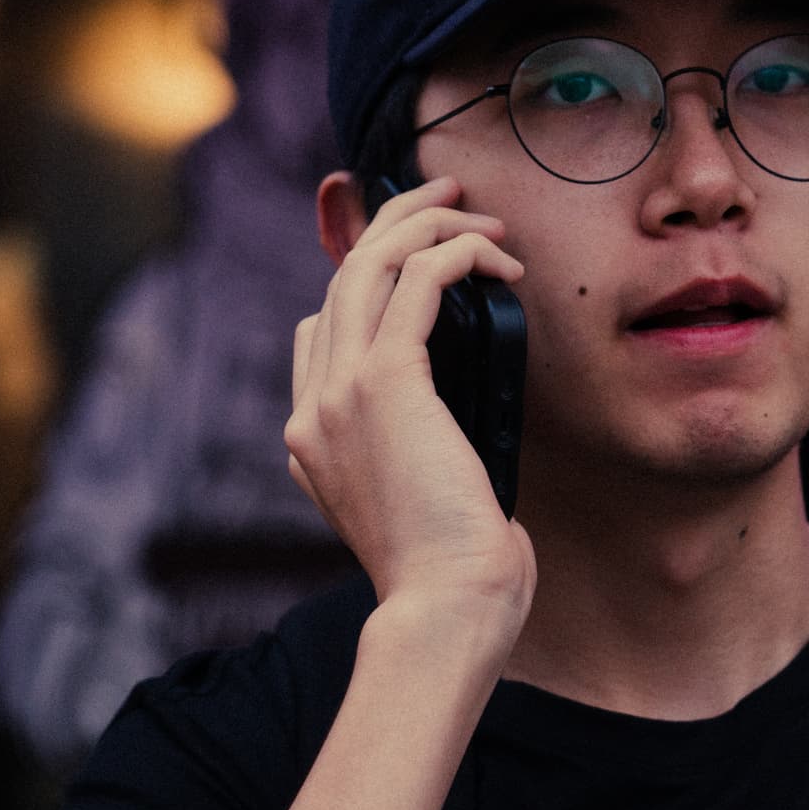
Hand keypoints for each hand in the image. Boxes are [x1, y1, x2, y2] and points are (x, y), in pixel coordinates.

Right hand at [285, 176, 536, 622]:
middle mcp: (313, 407)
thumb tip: (462, 419)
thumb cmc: (454, 572)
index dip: (370, 278)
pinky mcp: (383, 383)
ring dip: (428, 224)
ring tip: (482, 217)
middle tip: (452, 200)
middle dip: (397, 224)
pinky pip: (416, 282)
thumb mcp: (421, 502)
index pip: (319, 328)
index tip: (432, 262)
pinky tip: (496, 258)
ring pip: (370, 264)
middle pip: (342, 277)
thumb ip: (419, 454)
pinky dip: (455, 254)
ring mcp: (338, 393)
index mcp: (311, 438)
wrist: (445, 608)